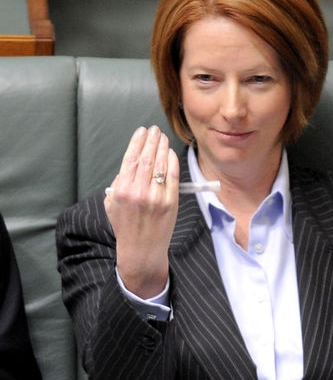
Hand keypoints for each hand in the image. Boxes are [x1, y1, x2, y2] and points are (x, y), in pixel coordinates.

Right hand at [104, 126, 178, 297]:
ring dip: (162, 147)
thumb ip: (118, 183)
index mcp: (121, 190)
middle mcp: (138, 191)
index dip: (137, 142)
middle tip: (154, 130)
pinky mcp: (171, 201)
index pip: (130, 158)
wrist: (141, 249)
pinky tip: (170, 153)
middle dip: (151, 140)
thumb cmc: (125, 225)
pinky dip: (172, 162)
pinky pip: (174, 176)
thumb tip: (131, 163)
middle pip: (147, 158)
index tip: (141, 131)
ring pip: (161, 164)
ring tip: (162, 137)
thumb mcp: (111, 203)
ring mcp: (156, 196)